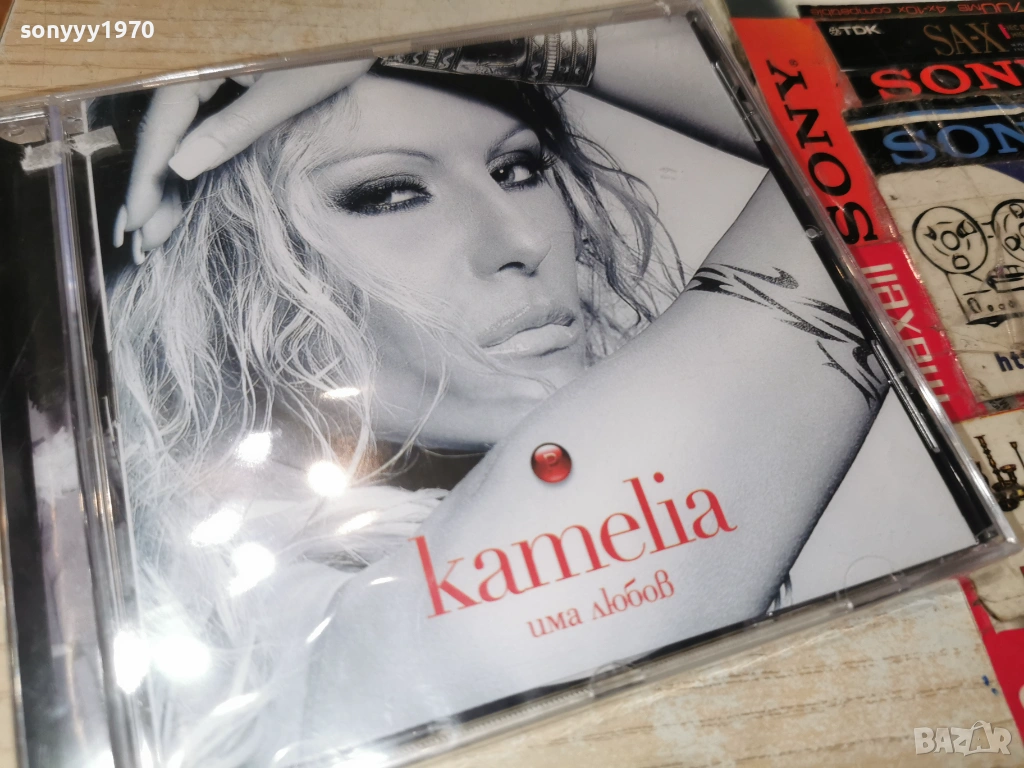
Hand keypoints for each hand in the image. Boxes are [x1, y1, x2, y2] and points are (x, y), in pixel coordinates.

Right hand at [115, 59, 370, 261]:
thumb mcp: (282, 96)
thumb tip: (180, 169)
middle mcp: (192, 63)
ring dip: (166, 178)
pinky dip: (187, 157)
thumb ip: (231, 131)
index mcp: (196, 61)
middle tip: (143, 242)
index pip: (160, 128)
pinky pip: (194, 122)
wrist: (355, 23)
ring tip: (156, 227)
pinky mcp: (222, 78)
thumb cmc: (329, 50)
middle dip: (152, 188)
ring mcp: (206, 71)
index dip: (147, 179)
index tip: (136, 222)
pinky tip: (182, 190)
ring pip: (175, 130)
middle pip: (161, 132)